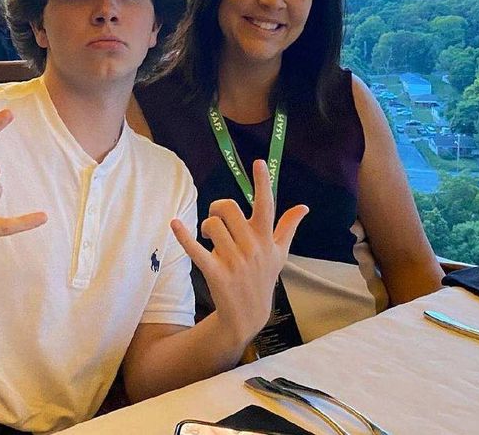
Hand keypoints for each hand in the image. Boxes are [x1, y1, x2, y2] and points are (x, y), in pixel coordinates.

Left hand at [171, 157, 307, 347]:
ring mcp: (234, 261)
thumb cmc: (262, 279)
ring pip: (212, 225)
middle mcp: (252, 247)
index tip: (259, 162)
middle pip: (229, 209)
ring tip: (208, 238)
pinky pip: (196, 249)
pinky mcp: (216, 273)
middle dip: (218, 208)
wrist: (248, 316)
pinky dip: (183, 235)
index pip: (266, 206)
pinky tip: (175, 224)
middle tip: (217, 219)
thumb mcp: (279, 254)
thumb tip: (304, 207)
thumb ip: (288, 228)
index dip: (263, 183)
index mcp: (266, 239)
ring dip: (206, 227)